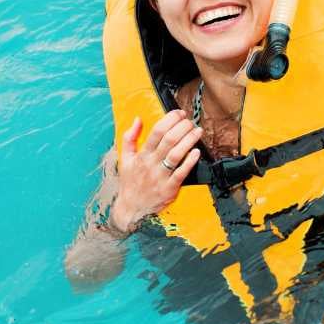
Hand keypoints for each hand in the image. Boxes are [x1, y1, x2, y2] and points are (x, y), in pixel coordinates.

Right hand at [110, 110, 202, 233]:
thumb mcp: (126, 159)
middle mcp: (151, 164)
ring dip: (189, 140)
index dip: (170, 119)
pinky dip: (190, 161)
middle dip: (182, 127)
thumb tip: (138, 119)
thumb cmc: (130, 182)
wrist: (131, 209)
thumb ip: (129, 137)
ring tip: (197, 131)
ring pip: (176, 154)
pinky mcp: (169, 189)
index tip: (179, 113)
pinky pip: (181, 173)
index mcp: (142, 155)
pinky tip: (197, 152)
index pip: (156, 131)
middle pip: (169, 140)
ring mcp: (160, 176)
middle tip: (190, 121)